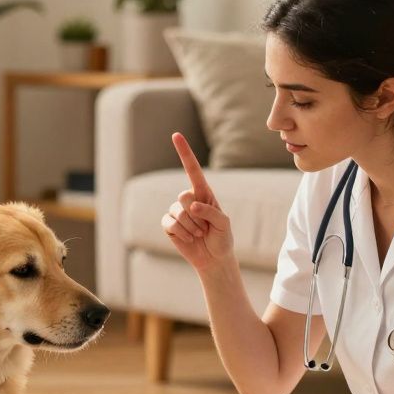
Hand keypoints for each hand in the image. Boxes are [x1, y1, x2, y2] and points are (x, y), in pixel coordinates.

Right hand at [161, 132, 234, 273]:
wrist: (213, 258)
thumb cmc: (222, 238)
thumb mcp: (224, 223)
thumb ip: (210, 211)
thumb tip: (191, 206)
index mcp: (204, 193)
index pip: (192, 169)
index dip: (184, 152)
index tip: (176, 135)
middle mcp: (188, 199)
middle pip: (183, 196)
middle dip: (195, 216)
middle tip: (205, 228)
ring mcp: (176, 211)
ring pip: (177, 213)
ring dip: (191, 227)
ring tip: (199, 234)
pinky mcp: (169, 224)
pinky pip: (170, 224)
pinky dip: (181, 233)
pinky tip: (189, 239)